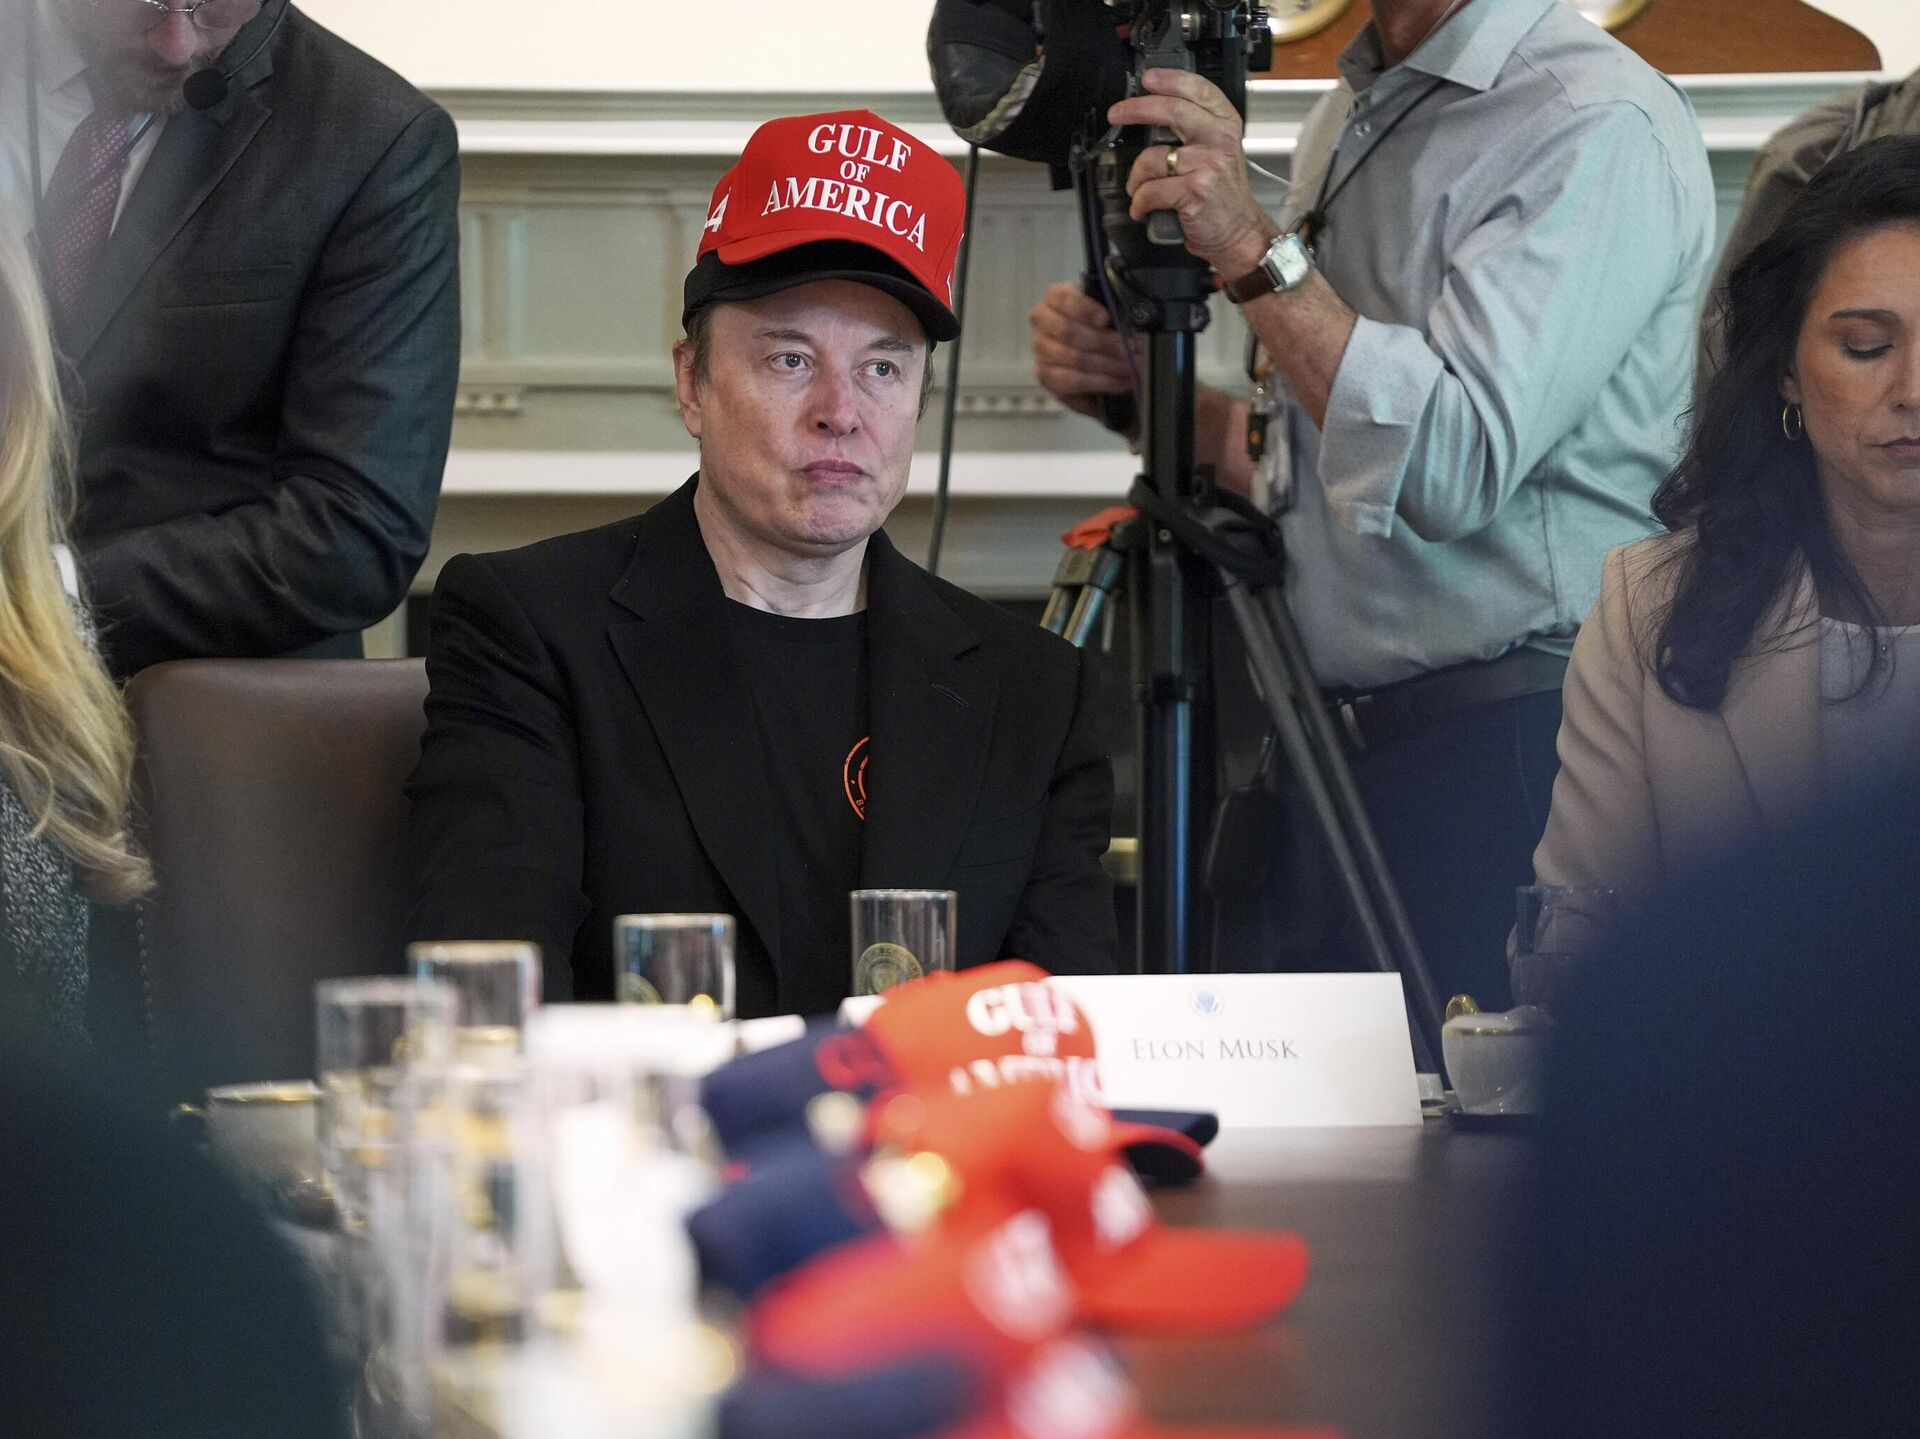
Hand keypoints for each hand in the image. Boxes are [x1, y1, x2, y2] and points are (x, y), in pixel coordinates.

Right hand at [1030, 281, 1134, 420]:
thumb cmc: (1100, 327)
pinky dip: (1100, 382)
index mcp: (1055, 297)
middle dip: (1103, 342)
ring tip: (1131, 367)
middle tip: (1130, 349)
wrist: (1095, 354)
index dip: (1085, 309)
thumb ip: (1113, 312)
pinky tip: (1120, 382)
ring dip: (1107, 365)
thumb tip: (1128, 326)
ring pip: (1073, 358)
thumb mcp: (1107, 312)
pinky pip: (1072, 381)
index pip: (1064, 298)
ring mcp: (1041, 349)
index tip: (1106, 319)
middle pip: (1068, 331)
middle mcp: (1043, 321)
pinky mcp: (1045, 375)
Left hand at [1107, 69, 1276, 278]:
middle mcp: (1219, 139)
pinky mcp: (1194, 191)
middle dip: (1136, 109)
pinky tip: (1143, 207)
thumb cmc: (1221, 193)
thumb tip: (1152, 108)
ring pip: (1152, 157)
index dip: (1169, 79)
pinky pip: (1151, 190)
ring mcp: (1208, 164)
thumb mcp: (1218, 150)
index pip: (1198, 89)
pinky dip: (1140, 202)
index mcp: (1225, 123)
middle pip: (1172, 110)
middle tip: (1117, 114)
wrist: (1237, 231)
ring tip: (1138, 188)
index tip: (1146, 78)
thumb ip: (1195, 127)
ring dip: (1136, 177)